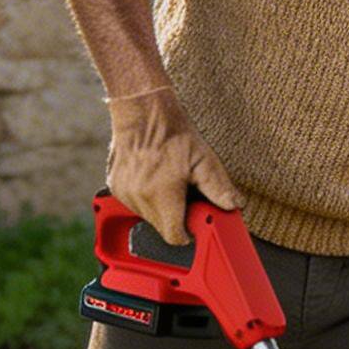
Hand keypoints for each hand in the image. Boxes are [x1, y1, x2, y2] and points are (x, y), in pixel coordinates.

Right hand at [106, 86, 244, 244]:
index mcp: (161, 195)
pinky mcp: (115, 187)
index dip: (187, 233)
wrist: (143, 112)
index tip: (194, 223)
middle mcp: (139, 198)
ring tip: (168, 182)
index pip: (174, 236)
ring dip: (161, 207)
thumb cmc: (173, 134)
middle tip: (185, 194)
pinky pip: (134, 203)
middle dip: (176, 216)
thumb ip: (219, 188)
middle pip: (162, 227)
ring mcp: (124, 193)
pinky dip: (146, 197)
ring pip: (148, 216)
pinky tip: (154, 178)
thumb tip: (234, 206)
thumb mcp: (204, 160)